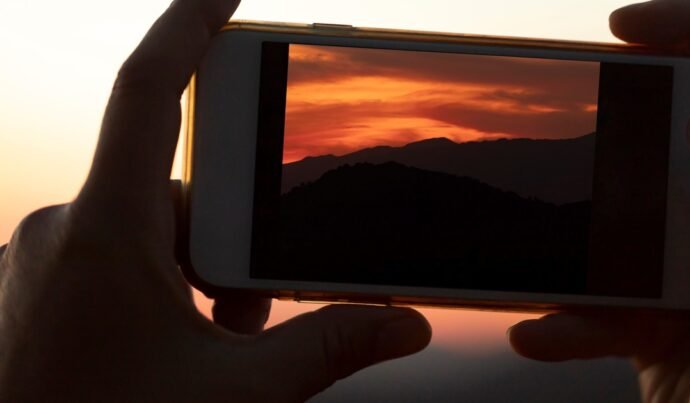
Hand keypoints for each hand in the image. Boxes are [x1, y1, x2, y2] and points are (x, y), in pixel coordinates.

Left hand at [0, 0, 429, 400]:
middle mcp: (64, 230)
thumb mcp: (238, 395)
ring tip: (219, 341)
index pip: (149, 93)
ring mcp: (44, 261)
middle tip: (253, 307)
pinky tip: (179, 345)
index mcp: (105, 233)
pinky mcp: (40, 288)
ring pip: (147, 230)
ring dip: (198, 273)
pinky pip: (114, 257)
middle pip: (174, 187)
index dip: (188, 26)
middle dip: (231, 238)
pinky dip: (161, 287)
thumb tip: (406, 322)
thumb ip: (329, 348)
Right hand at [509, 1, 689, 401]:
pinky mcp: (654, 315)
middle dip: (613, 139)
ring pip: (620, 224)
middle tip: (564, 130)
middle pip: (671, 140)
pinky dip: (566, 319)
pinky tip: (541, 333)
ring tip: (540, 267)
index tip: (621, 28)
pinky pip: (600, 298)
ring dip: (573, 251)